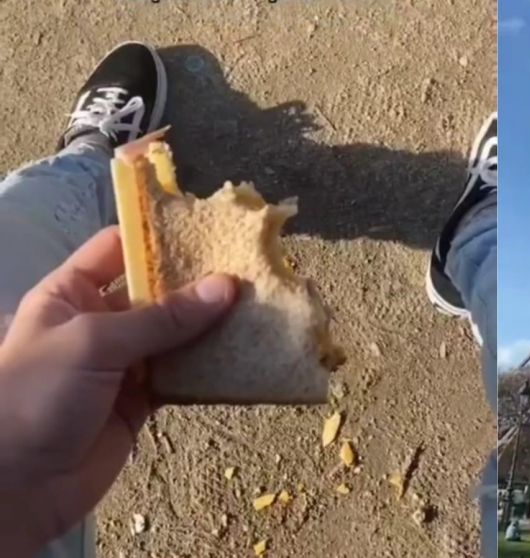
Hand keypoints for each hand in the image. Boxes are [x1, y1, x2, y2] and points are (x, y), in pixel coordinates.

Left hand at [0, 226, 235, 555]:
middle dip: (198, 283)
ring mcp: (121, 363)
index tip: (212, 230)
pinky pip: (182, 375)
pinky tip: (243, 354)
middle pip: (155, 292)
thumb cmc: (37, 396)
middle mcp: (98, 322)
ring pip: (175, 335)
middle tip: (250, 270)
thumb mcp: (94, 342)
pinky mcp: (142, 401)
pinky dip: (209, 368)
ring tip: (258, 309)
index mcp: (71, 294)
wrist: (15, 488)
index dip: (159, 237)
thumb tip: (226, 286)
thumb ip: (162, 317)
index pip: (118, 249)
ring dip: (211, 326)